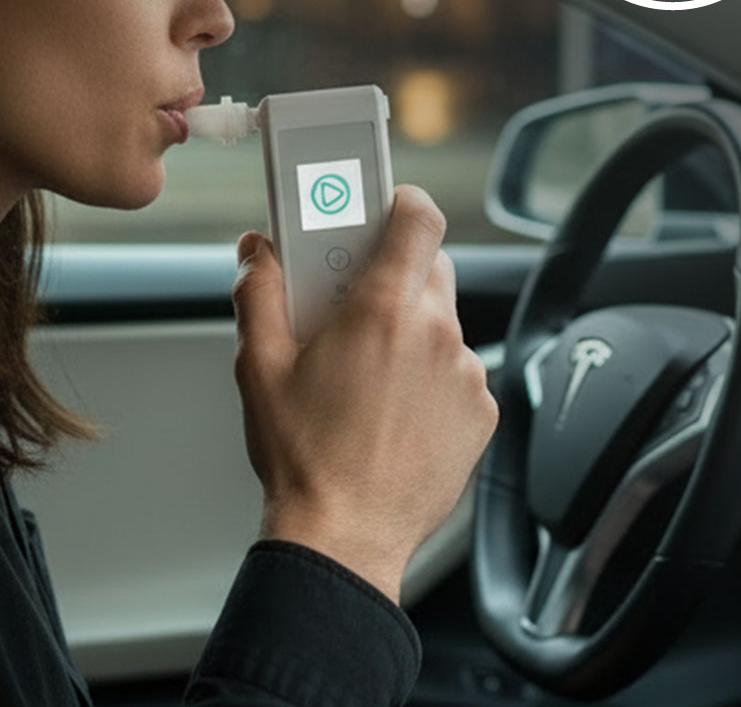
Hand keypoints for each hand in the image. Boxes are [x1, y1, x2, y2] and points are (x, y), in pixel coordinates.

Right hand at [230, 184, 498, 603]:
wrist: (345, 536)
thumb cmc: (304, 456)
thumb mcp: (260, 366)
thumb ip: (258, 292)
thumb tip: (258, 252)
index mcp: (383, 310)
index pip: (419, 217)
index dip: (403, 203)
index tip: (384, 208)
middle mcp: (438, 333)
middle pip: (429, 267)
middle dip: (395, 273)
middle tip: (356, 302)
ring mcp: (467, 374)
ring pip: (445, 321)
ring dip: (414, 328)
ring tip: (372, 370)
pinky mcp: (482, 410)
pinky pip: (461, 369)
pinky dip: (435, 374)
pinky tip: (397, 408)